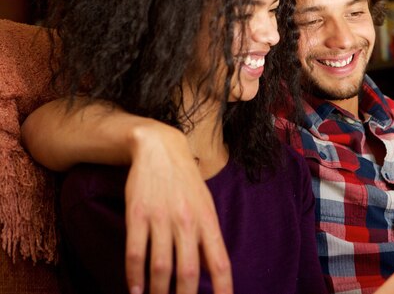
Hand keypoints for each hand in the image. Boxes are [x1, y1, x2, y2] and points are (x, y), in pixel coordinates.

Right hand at [124, 122, 231, 293]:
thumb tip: (211, 271)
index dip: (223, 289)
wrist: (160, 149)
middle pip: (188, 271)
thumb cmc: (186, 182)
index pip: (220, 262)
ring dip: (158, 292)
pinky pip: (135, 252)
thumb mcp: (206, 205)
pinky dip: (134, 276)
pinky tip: (135, 291)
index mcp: (208, 221)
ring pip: (161, 267)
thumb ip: (208, 238)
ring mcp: (161, 218)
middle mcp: (187, 222)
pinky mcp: (137, 215)